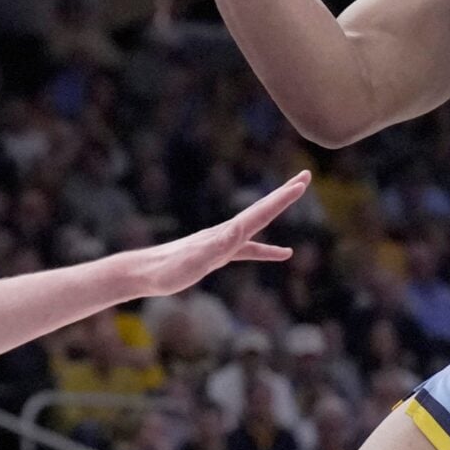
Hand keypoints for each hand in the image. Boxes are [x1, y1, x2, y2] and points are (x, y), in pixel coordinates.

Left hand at [124, 174, 309, 299]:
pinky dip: (268, 249)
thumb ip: (217, 246)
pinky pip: (250, 249)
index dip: (283, 198)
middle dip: (284, 194)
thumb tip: (239, 230)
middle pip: (262, 209)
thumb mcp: (194, 261)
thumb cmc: (167, 270)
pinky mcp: (218, 254)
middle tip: (306, 177)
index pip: (261, 213)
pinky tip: (283, 253)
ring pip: (258, 223)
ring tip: (295, 197)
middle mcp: (227, 232)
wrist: (143, 272)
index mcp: (227, 233)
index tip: (303, 182)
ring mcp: (223, 242)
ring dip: (277, 210)